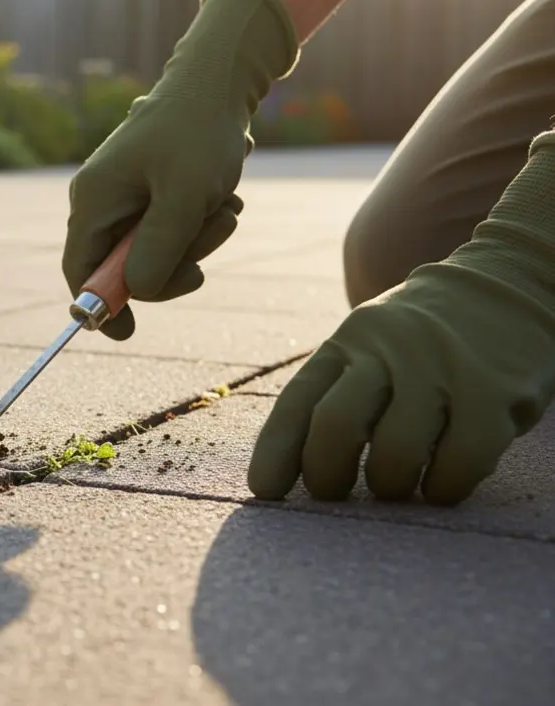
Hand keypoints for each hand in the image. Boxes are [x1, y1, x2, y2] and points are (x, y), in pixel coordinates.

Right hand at [62, 96, 250, 340]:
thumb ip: (158, 250)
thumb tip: (134, 293)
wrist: (220, 81)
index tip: (128, 332)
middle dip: (174, 262)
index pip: (80, 271)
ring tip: (225, 205)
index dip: (100, 306)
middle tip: (213, 240)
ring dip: (197, 239)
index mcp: (93, 201)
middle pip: (125, 266)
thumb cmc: (200, 132)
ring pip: (155, 249)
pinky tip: (221, 196)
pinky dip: (198, 222)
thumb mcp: (185, 197)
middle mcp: (100, 200)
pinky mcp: (149, 190)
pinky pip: (170, 229)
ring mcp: (124, 195)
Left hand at [248, 133, 554, 504]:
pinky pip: (458, 465)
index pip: (297, 402)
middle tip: (333, 494)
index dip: (276, 453)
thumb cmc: (423, 341)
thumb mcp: (370, 347)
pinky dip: (442, 489)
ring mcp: (442, 369)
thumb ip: (335, 393)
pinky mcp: (494, 393)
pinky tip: (440, 485)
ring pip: (395, 454)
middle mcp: (389, 350)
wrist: (512, 283)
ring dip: (388, 486)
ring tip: (395, 485)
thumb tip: (292, 468)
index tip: (265, 492)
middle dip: (325, 476)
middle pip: (335, 426)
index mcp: (348, 342)